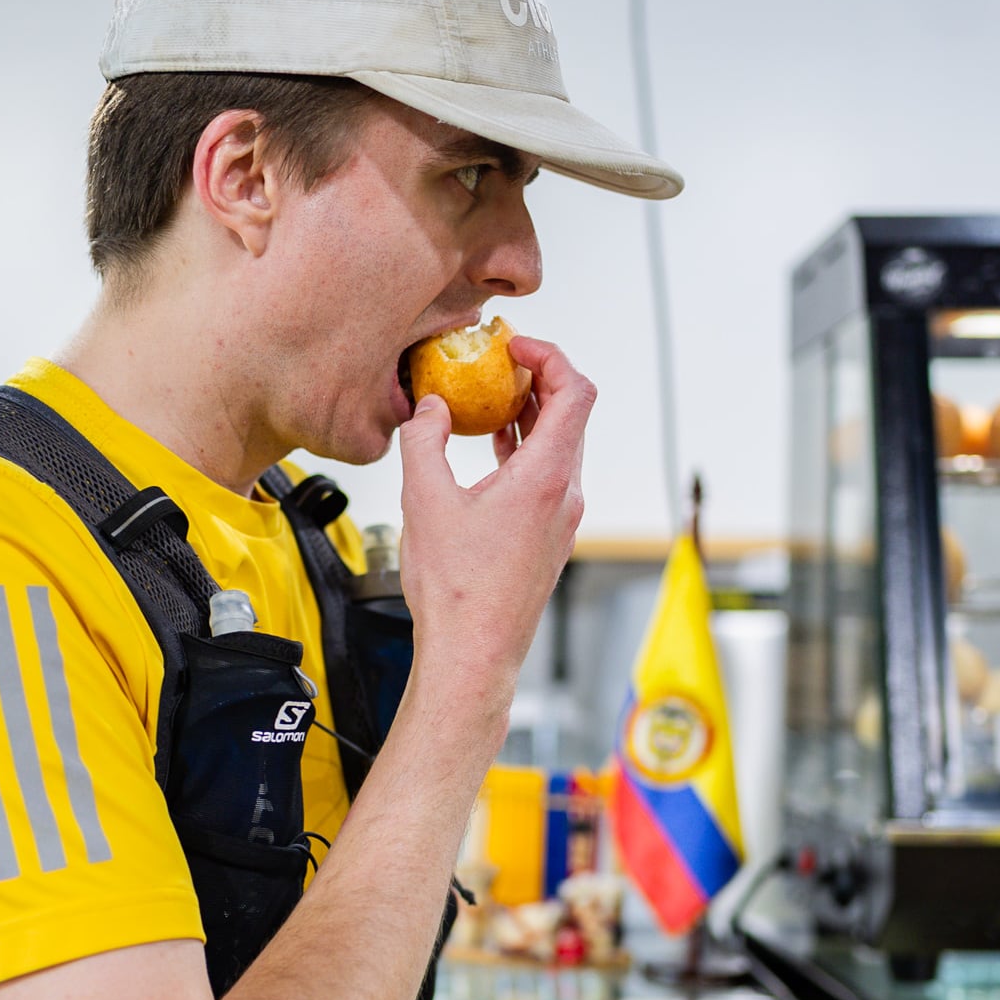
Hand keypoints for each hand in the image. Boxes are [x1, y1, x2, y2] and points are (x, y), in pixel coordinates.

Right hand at [396, 336, 590, 716]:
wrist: (473, 654)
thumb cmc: (457, 591)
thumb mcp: (425, 500)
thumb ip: (423, 441)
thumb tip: (426, 408)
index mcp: (547, 477)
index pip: (576, 391)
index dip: (551, 355)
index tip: (515, 345)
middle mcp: (565, 495)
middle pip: (572, 415)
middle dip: (537, 380)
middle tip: (498, 365)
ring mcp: (562, 519)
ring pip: (559, 447)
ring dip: (530, 417)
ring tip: (490, 402)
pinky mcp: (549, 538)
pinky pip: (548, 476)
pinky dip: (525, 451)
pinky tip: (491, 452)